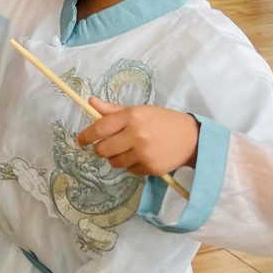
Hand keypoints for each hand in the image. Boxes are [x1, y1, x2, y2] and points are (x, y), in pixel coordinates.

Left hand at [77, 100, 200, 176]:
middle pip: (103, 149)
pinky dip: (131, 165)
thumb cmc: (162, 121)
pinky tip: (142, 156)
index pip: (100, 128)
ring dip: (116, 158)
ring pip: (114, 162)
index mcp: (132, 116)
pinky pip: (129, 170)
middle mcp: (136, 134)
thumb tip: (90, 102)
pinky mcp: (150, 167)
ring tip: (128, 150)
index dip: (86, 136)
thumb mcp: (139, 110)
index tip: (80, 141)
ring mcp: (143, 152)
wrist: (192, 138)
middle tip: (107, 146)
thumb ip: (113, 110)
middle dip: (101, 149)